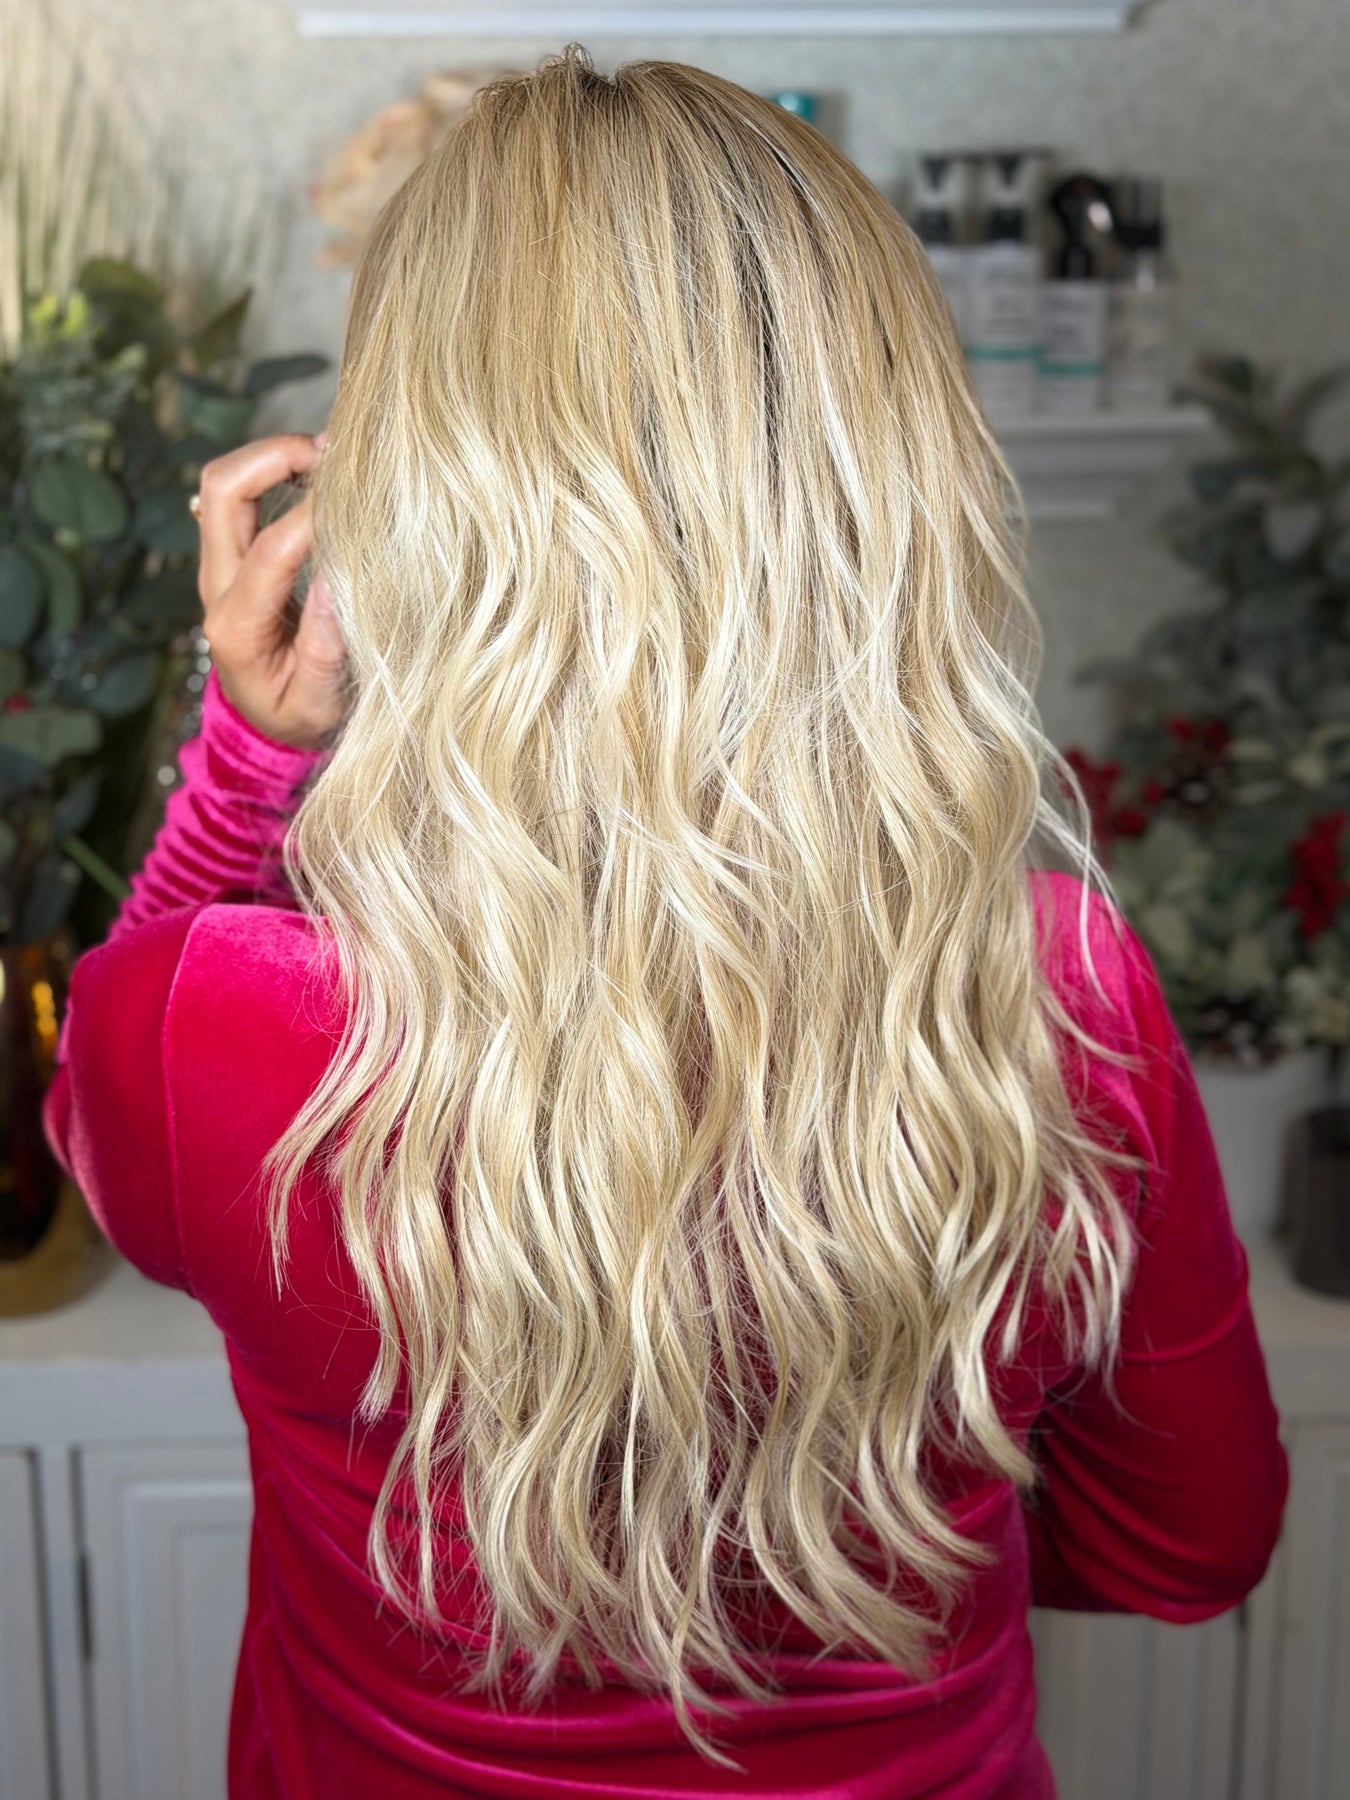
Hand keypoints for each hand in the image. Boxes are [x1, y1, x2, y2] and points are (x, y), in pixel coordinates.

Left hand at [196, 433, 347, 750]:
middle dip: (275, 455)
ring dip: (274, 456)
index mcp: (237, 626)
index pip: (272, 549)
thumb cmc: (300, 717)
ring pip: (224, 483)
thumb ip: (325, 649)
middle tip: (335, 453)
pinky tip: (323, 475)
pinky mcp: (233, 556)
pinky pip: (243, 495)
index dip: (317, 514)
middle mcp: (217, 587)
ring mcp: (220, 567)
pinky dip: (280, 471)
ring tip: (332, 457)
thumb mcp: (318, 701)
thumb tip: (336, 581)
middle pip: (221, 490)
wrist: (270, 725)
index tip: (363, 498)